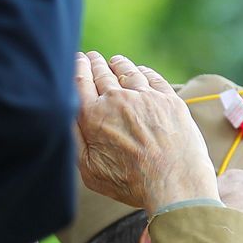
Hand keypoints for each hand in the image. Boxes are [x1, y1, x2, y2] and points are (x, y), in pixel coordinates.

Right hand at [73, 52, 216, 213]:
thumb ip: (76, 141)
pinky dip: (143, 72)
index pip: (80, 82)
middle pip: (102, 73)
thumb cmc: (131, 184)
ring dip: (119, 64)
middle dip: (95, 63)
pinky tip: (141, 71)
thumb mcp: (90, 170)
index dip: (78, 68)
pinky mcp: (168, 99)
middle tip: (92, 58)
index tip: (77, 61)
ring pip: (127, 71)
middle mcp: (116, 100)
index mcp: (92, 116)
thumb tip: (68, 119)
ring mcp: (144, 97)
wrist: (174, 184)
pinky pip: (153, 78)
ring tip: (115, 61)